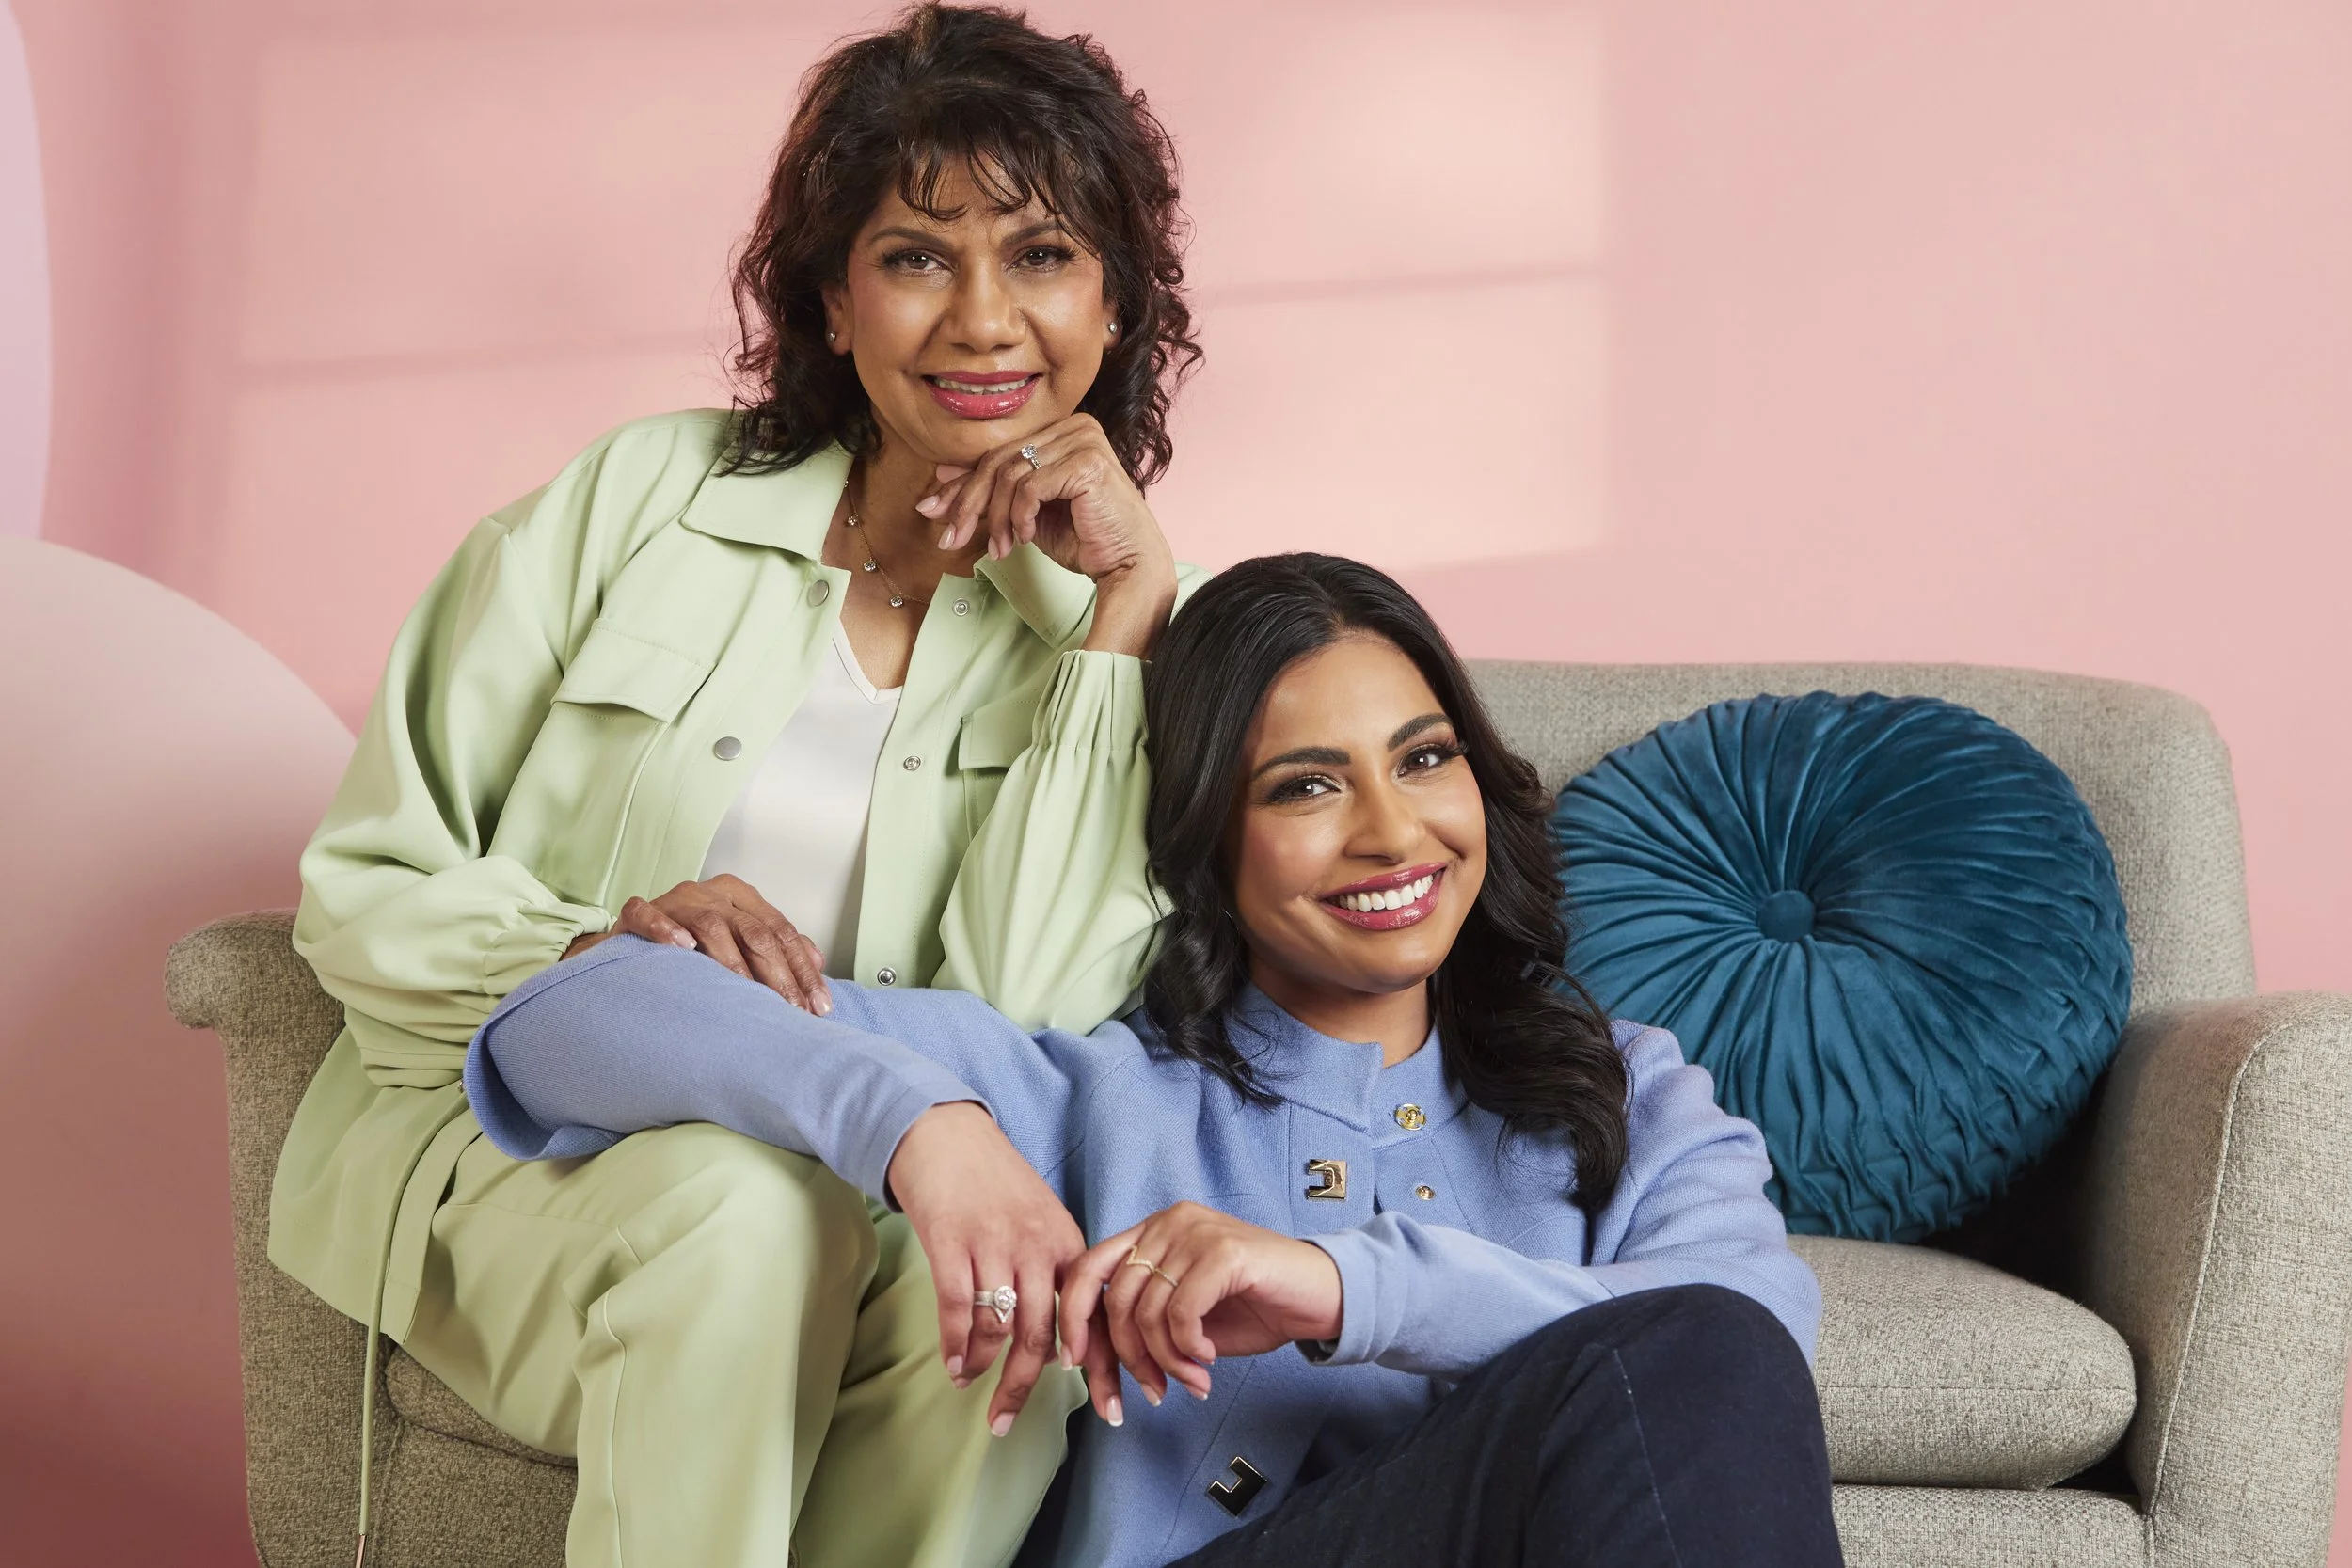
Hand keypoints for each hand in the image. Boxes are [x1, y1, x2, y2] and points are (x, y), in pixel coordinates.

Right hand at [561, 874, 829, 1013]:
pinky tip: (682, 948)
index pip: (781, 932)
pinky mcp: (636, 912)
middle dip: (778, 975)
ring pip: (711, 925)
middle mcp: (711, 893)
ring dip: (732, 963)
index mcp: (740, 897)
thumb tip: (818, 962)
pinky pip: (647, 914)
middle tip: (790, 1011)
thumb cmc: (691, 948)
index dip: (803, 971)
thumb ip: (775, 949)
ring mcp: (674, 900)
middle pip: (754, 931)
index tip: (818, 1007)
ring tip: (747, 994)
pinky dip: (665, 930)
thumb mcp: (737, 944)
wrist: (629, 946)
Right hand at [886, 1104, 1118, 1432]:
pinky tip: (954, 1367)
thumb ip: (1054, 1275)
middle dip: (1025, 1386)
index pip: (1094, 1318)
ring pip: (1001, 1328)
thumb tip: (1056, 1346)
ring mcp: (994, 1244)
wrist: (946, 1134)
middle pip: (1043, 1335)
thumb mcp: (1043, 1221)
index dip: (1105, 1370)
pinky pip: (959, 1309)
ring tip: (974, 1387)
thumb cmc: (995, 1183)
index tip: (1110, 1412)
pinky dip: (957, 1346)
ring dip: (986, 1367)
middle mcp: (1038, 1247)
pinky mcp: (952, 1242)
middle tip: (1006, 1423)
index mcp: (1069, 1246)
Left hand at [915, 415, 1177, 655]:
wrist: (1128, 564)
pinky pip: (1030, 487)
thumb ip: (992, 490)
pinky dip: (1021, 517)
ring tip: (1002, 549)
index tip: (931, 511)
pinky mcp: (1087, 463)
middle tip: (950, 537)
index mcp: (1062, 430)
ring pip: (1010, 474)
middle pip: (998, 460)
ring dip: (997, 519)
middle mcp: (1074, 426)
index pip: (999, 452)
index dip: (962, 484)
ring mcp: (1083, 440)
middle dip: (969, 504)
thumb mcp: (1026, 513)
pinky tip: (1028, 538)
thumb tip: (941, 474)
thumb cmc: (1085, 538)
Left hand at [1058, 1202, 1343, 1408]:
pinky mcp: (1223, 1252)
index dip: (1073, 1318)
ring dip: (1167, 1361)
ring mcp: (1196, 1232)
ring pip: (1146, 1312)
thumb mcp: (1186, 1313)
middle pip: (1114, 1298)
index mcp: (1154, 1230)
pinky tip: (1209, 1357)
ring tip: (1193, 1378)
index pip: (1088, 1268)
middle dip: (1129, 1357)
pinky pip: (1180, 1313)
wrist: (1323, 1297)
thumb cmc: (1256, 1307)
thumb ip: (1145, 1318)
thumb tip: (1096, 1353)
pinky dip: (1189, 1348)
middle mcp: (1169, 1222)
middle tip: (1157, 1389)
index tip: (1075, 1363)